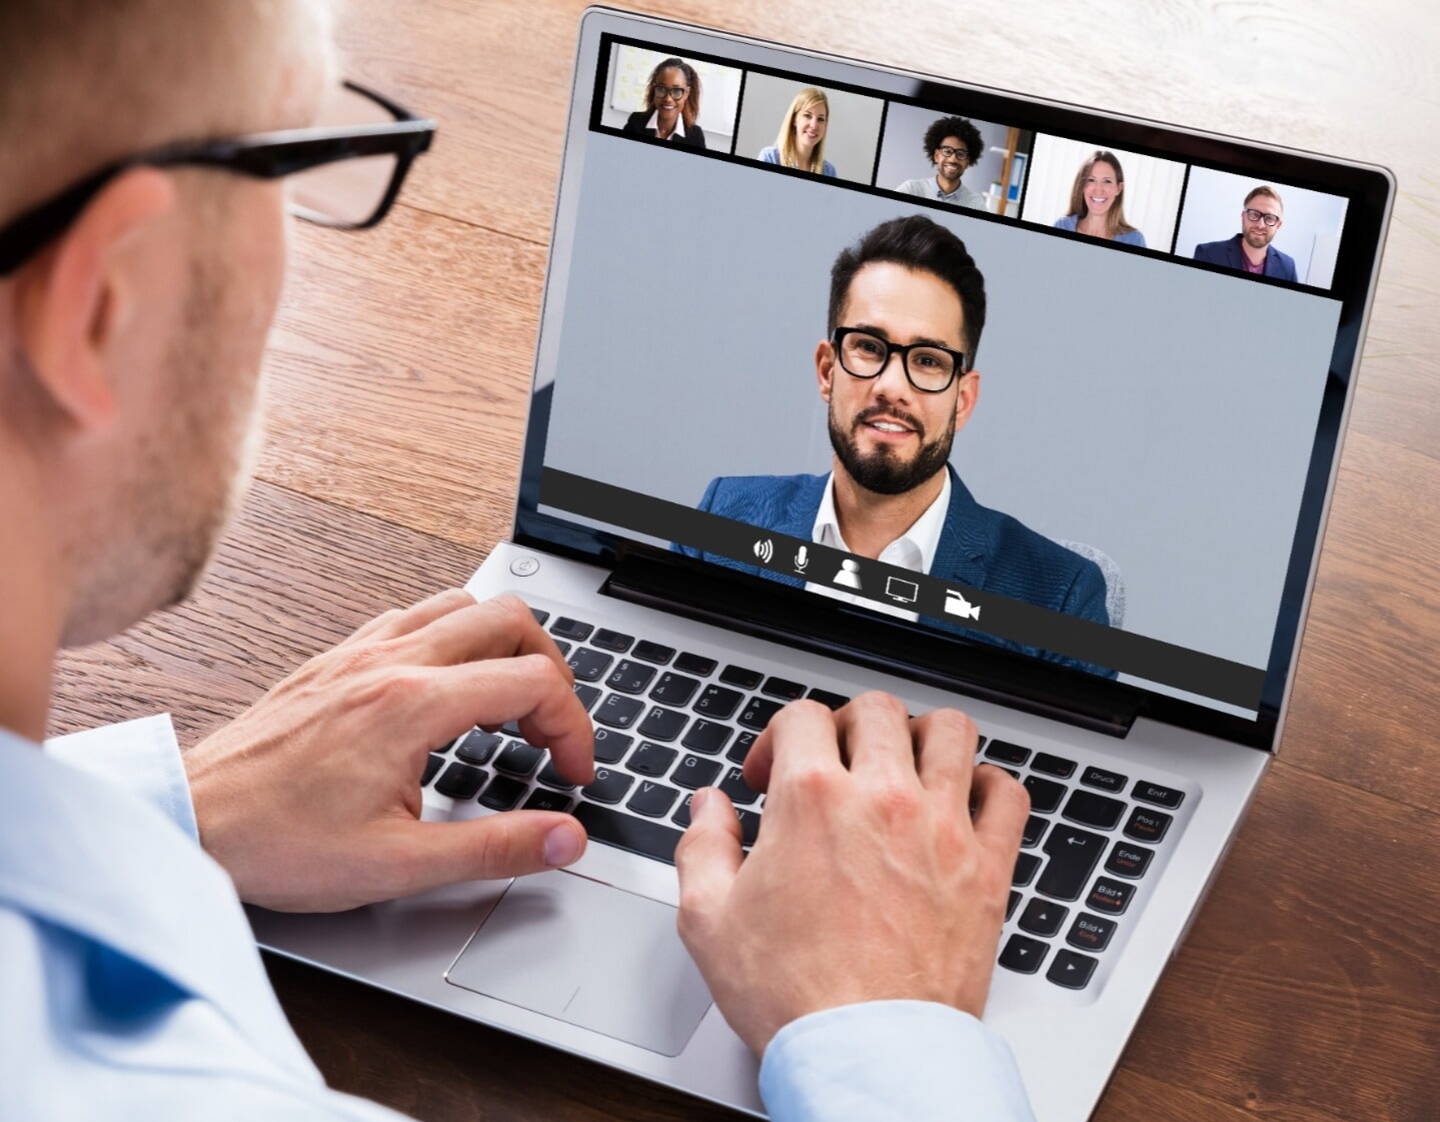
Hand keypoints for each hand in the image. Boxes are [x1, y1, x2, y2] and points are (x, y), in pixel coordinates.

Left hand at [184, 589, 593, 910]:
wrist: (192, 820)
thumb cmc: (278, 842)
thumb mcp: (400, 865)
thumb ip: (496, 848)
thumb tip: (564, 840)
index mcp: (413, 705)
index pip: (534, 682)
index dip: (574, 727)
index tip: (572, 772)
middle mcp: (391, 662)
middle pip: (510, 619)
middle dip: (552, 669)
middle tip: (551, 726)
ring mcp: (361, 652)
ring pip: (462, 603)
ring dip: (503, 643)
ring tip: (509, 700)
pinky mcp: (337, 658)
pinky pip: (414, 616)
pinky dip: (451, 638)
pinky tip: (445, 687)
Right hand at [674, 692, 1027, 1054]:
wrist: (866, 1056)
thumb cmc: (794, 997)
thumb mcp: (709, 921)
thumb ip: (702, 847)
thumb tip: (707, 807)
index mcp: (812, 801)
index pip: (803, 716)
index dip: (778, 738)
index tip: (770, 775)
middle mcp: (882, 800)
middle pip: (877, 710)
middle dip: (845, 726)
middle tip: (832, 765)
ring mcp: (942, 829)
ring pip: (951, 732)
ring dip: (921, 737)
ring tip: (901, 765)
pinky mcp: (986, 867)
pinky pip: (1009, 794)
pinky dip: (988, 785)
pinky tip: (961, 801)